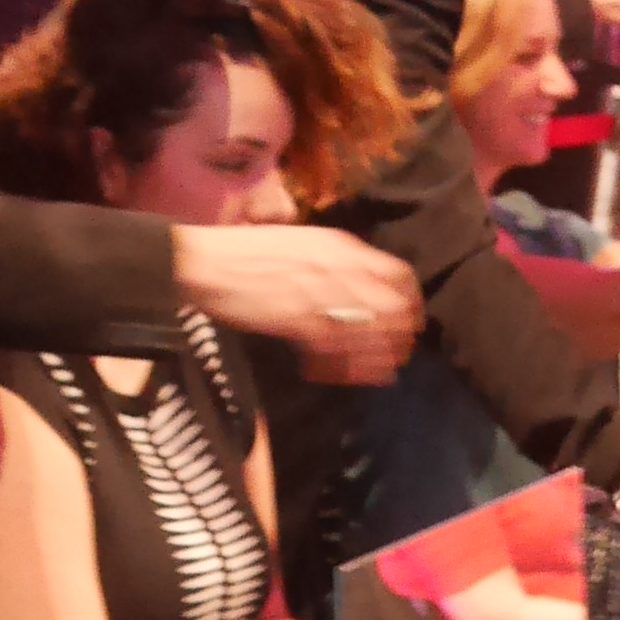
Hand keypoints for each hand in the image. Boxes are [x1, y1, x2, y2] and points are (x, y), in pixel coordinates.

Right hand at [175, 227, 422, 381]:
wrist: (208, 262)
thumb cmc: (248, 252)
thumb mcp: (302, 243)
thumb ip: (333, 262)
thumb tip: (358, 285)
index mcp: (341, 246)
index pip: (399, 275)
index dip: (411, 303)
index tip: (411, 323)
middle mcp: (338, 268)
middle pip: (392, 308)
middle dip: (400, 337)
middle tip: (397, 357)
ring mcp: (319, 294)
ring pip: (368, 334)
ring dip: (376, 358)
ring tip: (378, 374)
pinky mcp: (298, 320)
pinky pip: (334, 351)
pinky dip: (341, 368)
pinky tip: (338, 376)